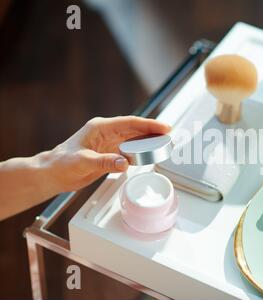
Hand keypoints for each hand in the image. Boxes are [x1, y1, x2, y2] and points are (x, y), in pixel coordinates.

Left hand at [42, 116, 170, 192]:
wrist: (53, 173)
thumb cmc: (62, 163)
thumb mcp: (83, 162)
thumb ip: (104, 162)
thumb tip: (124, 163)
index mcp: (100, 128)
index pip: (130, 123)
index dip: (148, 124)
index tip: (163, 127)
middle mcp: (107, 133)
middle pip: (135, 130)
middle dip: (153, 132)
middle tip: (169, 136)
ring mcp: (109, 143)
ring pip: (134, 140)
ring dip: (149, 142)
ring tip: (164, 145)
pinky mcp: (110, 154)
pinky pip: (130, 151)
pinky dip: (141, 152)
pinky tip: (149, 155)